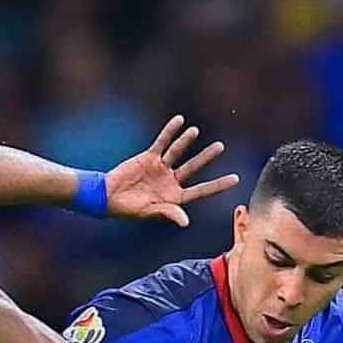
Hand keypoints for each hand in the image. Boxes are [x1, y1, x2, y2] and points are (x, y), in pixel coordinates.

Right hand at [105, 115, 240, 226]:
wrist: (107, 197)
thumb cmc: (127, 210)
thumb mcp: (149, 213)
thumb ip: (168, 213)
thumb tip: (185, 221)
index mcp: (173, 198)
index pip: (200, 191)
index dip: (218, 185)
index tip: (235, 179)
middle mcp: (170, 182)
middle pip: (192, 168)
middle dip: (206, 158)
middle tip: (220, 147)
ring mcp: (160, 169)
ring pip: (178, 152)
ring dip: (186, 141)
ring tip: (195, 131)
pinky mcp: (148, 158)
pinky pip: (162, 142)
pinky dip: (170, 132)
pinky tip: (180, 121)